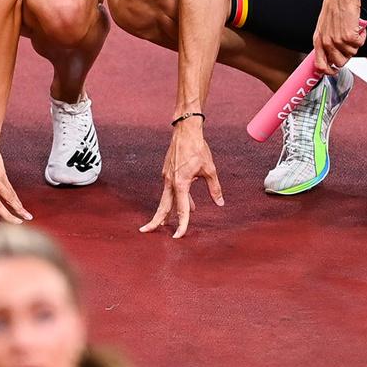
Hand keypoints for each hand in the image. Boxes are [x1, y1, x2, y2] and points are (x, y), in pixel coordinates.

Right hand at [142, 119, 221, 238]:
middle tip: (146, 231)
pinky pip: (171, 189)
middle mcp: (170, 181)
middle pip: (163, 206)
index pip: (181, 209)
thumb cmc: (198, 148)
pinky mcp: (167, 171)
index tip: (178, 236)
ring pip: (166, 198)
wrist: (185, 130)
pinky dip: (176, 198)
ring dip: (168, 211)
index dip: (182, 224)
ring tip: (169, 223)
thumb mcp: (209, 170)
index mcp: (181, 183)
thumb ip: (214, 188)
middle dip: (156, 220)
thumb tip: (220, 202)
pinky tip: (188, 201)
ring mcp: (167, 176)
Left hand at [312, 0, 366, 73]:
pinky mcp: (349, 36)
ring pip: (352, 53)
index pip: (320, 64)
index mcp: (318, 40)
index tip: (334, 71)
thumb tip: (332, 56)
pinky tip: (358, 28)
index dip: (328, 71)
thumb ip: (326, 41)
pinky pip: (360, 44)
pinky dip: (362, 36)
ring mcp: (338, 40)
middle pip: (340, 62)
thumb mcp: (324, 26)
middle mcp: (327, 42)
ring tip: (353, 30)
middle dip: (347, 55)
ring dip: (355, 43)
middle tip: (349, 43)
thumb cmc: (334, 7)